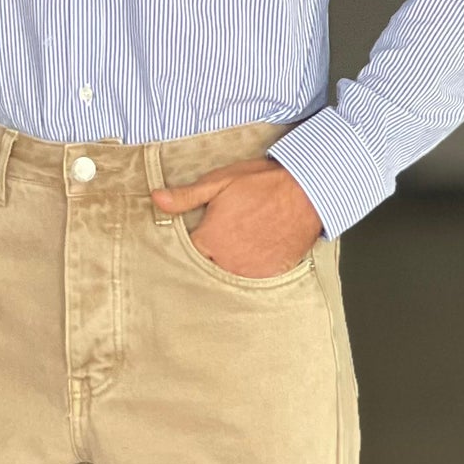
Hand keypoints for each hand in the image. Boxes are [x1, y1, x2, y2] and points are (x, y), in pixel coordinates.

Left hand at [150, 156, 322, 276]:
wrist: (307, 192)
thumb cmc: (261, 183)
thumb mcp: (219, 182)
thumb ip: (186, 196)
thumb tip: (156, 199)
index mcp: (209, 240)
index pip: (186, 254)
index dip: (192, 243)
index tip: (199, 235)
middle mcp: (226, 261)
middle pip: (207, 268)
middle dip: (210, 257)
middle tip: (223, 240)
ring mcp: (249, 272)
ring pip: (228, 276)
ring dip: (229, 265)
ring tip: (239, 245)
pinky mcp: (269, 275)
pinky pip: (252, 281)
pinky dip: (251, 270)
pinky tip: (256, 253)